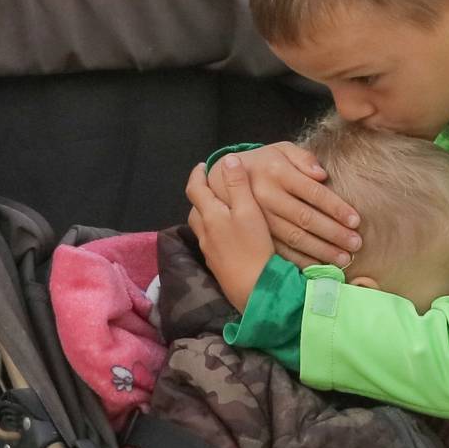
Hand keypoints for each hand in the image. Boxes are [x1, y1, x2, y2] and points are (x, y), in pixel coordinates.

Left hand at [186, 156, 279, 310]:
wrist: (253, 288)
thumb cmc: (253, 246)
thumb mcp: (249, 211)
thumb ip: (237, 184)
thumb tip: (228, 159)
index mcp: (210, 214)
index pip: (195, 188)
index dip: (197, 175)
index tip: (204, 166)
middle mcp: (204, 230)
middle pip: (195, 207)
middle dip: (201, 193)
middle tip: (214, 184)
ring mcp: (209, 249)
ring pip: (201, 224)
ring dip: (206, 212)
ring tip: (220, 206)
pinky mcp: (216, 262)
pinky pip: (209, 238)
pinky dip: (214, 228)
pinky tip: (228, 232)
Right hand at [194, 140, 362, 269]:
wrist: (224, 176)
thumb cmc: (264, 162)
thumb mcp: (281, 149)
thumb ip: (303, 158)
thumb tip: (322, 174)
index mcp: (277, 172)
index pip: (313, 192)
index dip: (336, 207)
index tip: (355, 220)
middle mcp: (267, 196)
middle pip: (305, 218)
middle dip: (333, 233)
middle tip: (355, 244)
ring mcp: (259, 217)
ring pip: (293, 237)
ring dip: (320, 250)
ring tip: (342, 259)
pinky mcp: (254, 232)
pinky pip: (279, 249)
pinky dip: (299, 260)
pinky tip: (318, 267)